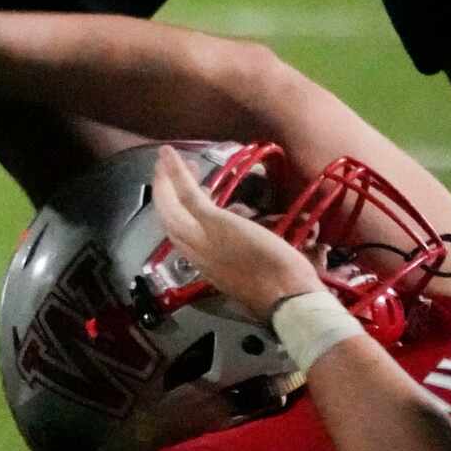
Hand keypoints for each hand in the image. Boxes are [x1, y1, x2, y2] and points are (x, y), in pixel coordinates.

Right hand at [151, 145, 326, 322]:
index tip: (190, 193)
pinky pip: (187, 193)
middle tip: (167, 171)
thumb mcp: (251, 269)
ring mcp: (199, 236)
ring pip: (169, 203)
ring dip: (165, 179)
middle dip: (163, 191)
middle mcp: (193, 251)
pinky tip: (169, 154)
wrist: (287, 295)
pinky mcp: (212, 221)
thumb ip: (237, 252)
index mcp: (204, 263)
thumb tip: (238, 234)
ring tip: (167, 160)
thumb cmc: (280, 284)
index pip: (180, 234)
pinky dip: (175, 172)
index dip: (177, 211)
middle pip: (166, 216)